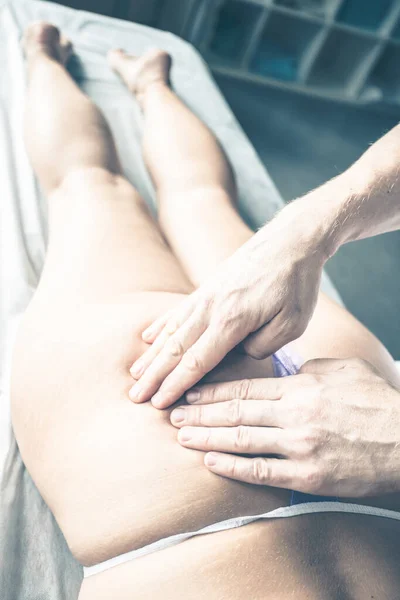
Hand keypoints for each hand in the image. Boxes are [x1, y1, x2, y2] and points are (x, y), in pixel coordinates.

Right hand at [129, 201, 326, 407]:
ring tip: (134, 374)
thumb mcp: (292, 323)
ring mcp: (205, 295)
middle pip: (175, 349)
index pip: (196, 361)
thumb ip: (262, 346)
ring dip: (151, 354)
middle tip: (135, 397)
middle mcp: (210, 308)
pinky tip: (148, 337)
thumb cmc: (296, 283)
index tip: (158, 403)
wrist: (291, 240)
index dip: (175, 385)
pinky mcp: (207, 287)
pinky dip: (161, 326)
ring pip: (171, 331)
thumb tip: (238, 354)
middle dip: (154, 376)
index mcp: (231, 321)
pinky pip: (177, 311)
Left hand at [169, 358, 399, 496]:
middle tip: (172, 414)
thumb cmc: (375, 403)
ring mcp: (299, 446)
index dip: (213, 390)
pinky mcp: (307, 477)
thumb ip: (307, 368)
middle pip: (235, 411)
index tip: (191, 392)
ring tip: (180, 436)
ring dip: (206, 437)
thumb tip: (282, 371)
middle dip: (200, 412)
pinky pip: (260, 471)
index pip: (245, 386)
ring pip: (241, 439)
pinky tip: (210, 461)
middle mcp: (294, 414)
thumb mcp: (342, 370)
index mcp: (301, 386)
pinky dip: (231, 467)